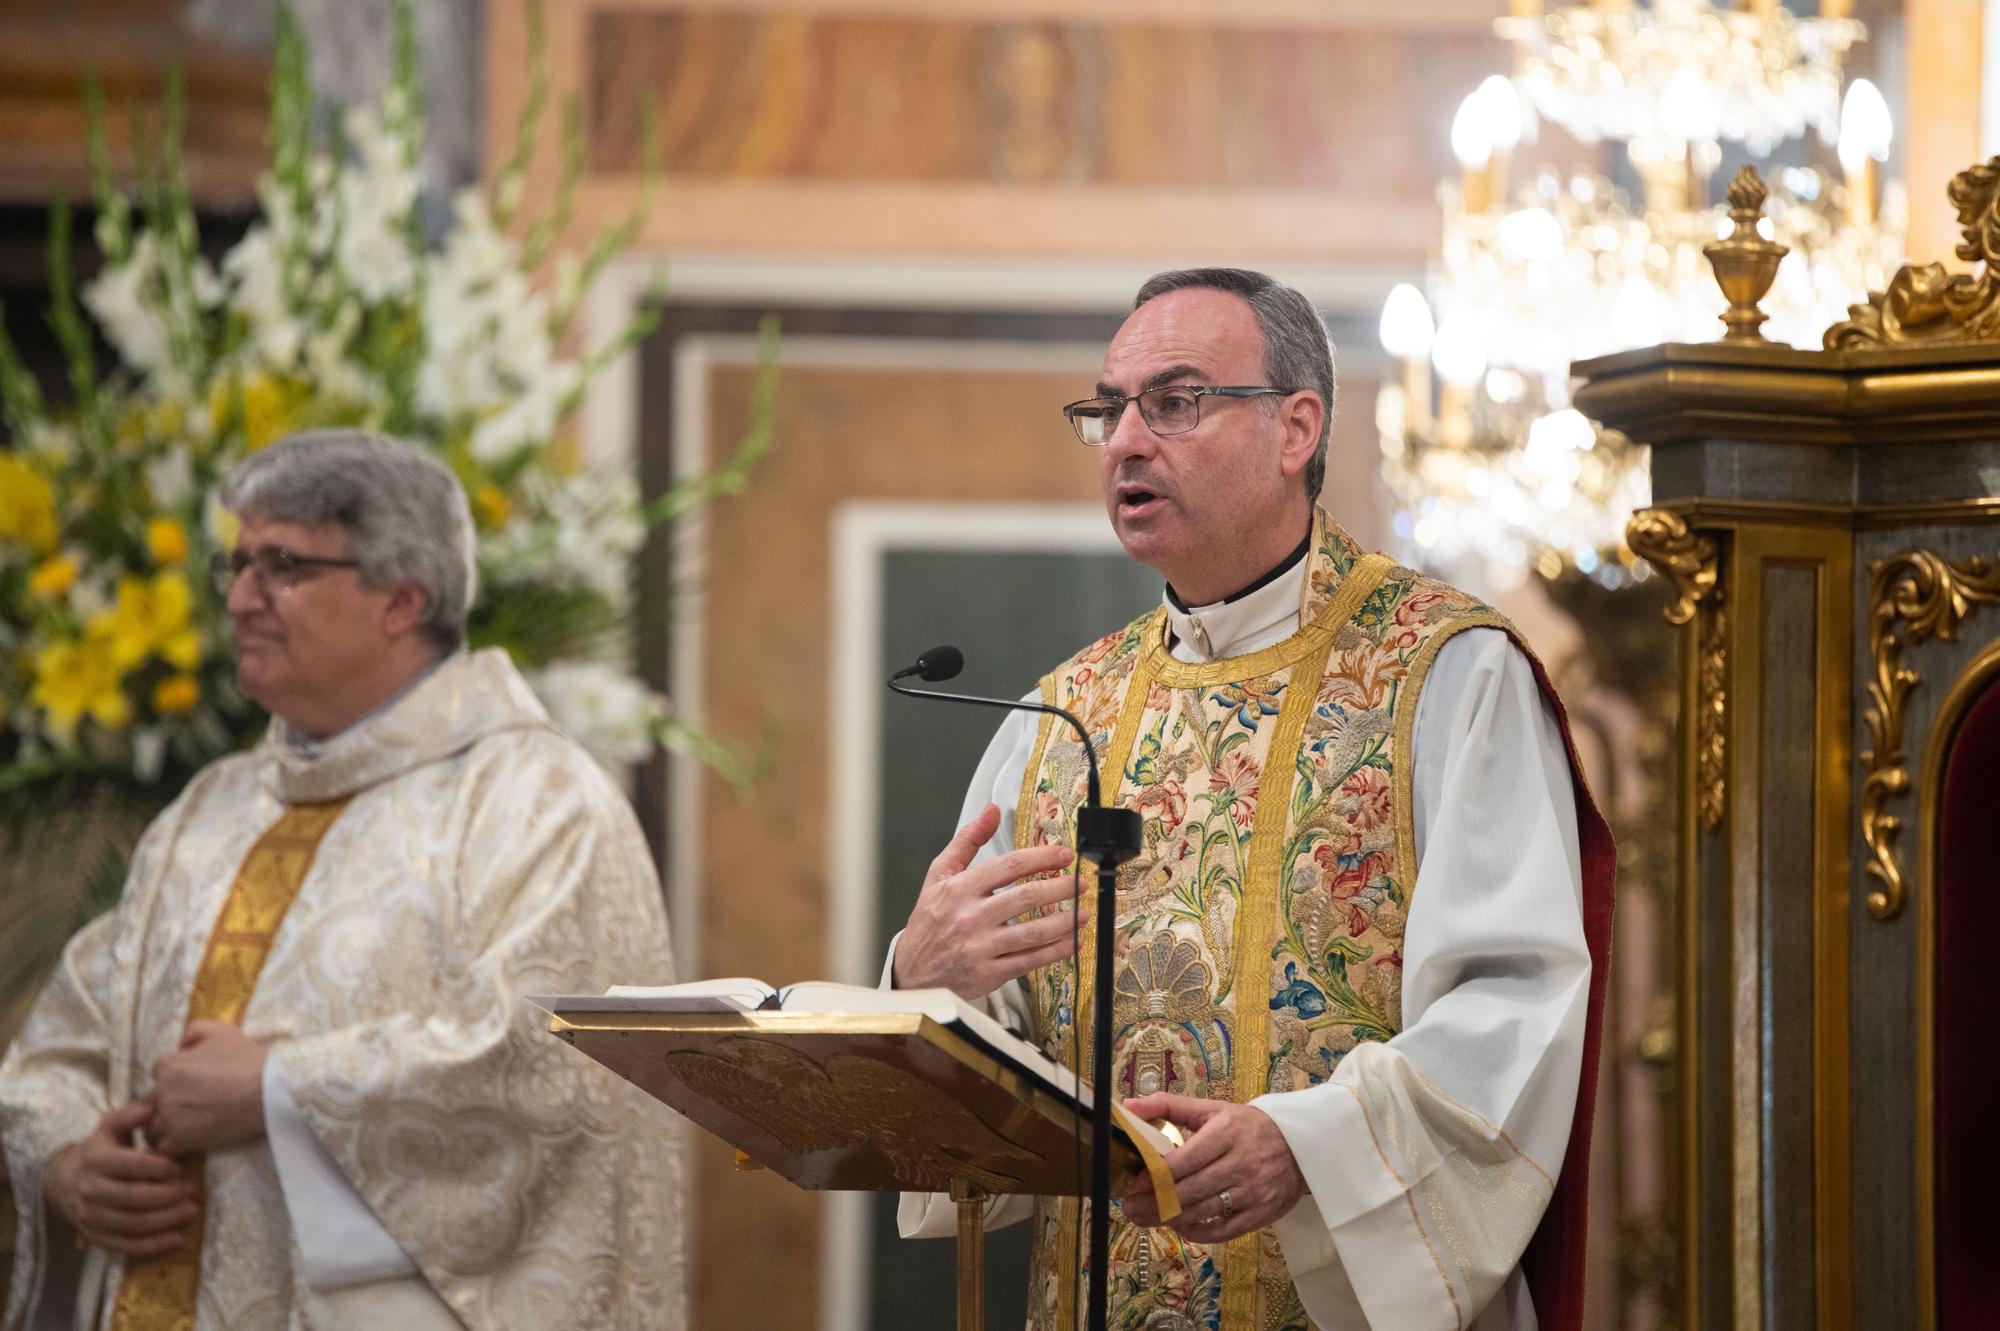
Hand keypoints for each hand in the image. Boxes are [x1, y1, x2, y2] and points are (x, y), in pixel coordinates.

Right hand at [46, 1102, 194, 1256]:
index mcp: (95, 1160)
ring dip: (165, 1221)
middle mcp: (90, 1190)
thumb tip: (149, 1109)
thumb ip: (129, 1116)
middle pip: (133, 1198)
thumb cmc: (101, 1150)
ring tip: (191, 1211)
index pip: (129, 1165)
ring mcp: (91, 1217)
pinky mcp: (95, 1237)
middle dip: (167, 1196)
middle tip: (191, 1191)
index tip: (178, 1167)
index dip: (157, 1168)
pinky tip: (177, 1240)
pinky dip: (152, 1246)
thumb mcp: (110, 1127)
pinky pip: (124, 1246)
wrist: (66, 1180)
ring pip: (132, 1224)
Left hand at [147, 1019, 268, 1156]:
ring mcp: (168, 1117)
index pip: (158, 1074)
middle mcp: (161, 1091)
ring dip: (165, 1128)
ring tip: (188, 1128)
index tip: (193, 1085)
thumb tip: (182, 1044)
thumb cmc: (246, 1060)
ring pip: (152, 1128)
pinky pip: (163, 1147)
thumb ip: (194, 1031)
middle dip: (166, 1104)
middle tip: (192, 1107)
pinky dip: (174, 1146)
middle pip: (151, 1102)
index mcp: (168, 1065)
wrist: (268, 1092)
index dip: (174, 1079)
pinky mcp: (179, 1140)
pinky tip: (190, 1141)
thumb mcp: (222, 1032)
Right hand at [892, 804, 1083, 999]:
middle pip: (1026, 898)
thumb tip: (990, 811)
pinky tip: (1071, 941)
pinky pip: (1030, 961)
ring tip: (1083, 913)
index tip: (1064, 855)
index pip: (1009, 866)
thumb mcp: (939, 875)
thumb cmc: (929, 921)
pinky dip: (1056, 951)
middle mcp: (971, 917)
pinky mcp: (989, 973)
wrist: (912, 971)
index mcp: (960, 889)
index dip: (1042, 858)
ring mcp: (981, 947)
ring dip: (1064, 922)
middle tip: (1080, 883)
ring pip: (1032, 932)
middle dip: (1061, 888)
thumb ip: (967, 840)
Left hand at [1119, 1092, 1306, 1242]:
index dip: (1156, 1174)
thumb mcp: (1212, 1109)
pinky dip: (1197, 1232)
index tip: (1134, 1181)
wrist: (1301, 1145)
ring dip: (1169, 1218)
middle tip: (1130, 1206)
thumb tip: (1128, 1106)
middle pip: (1191, 1189)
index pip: (1186, 1159)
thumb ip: (1169, 1106)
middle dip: (1155, 1201)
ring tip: (1143, 1218)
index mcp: (1226, 1132)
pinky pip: (1223, 1230)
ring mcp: (1253, 1191)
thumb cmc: (1248, 1127)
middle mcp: (1241, 1163)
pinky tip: (1178, 1226)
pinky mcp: (1261, 1214)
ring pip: (1203, 1211)